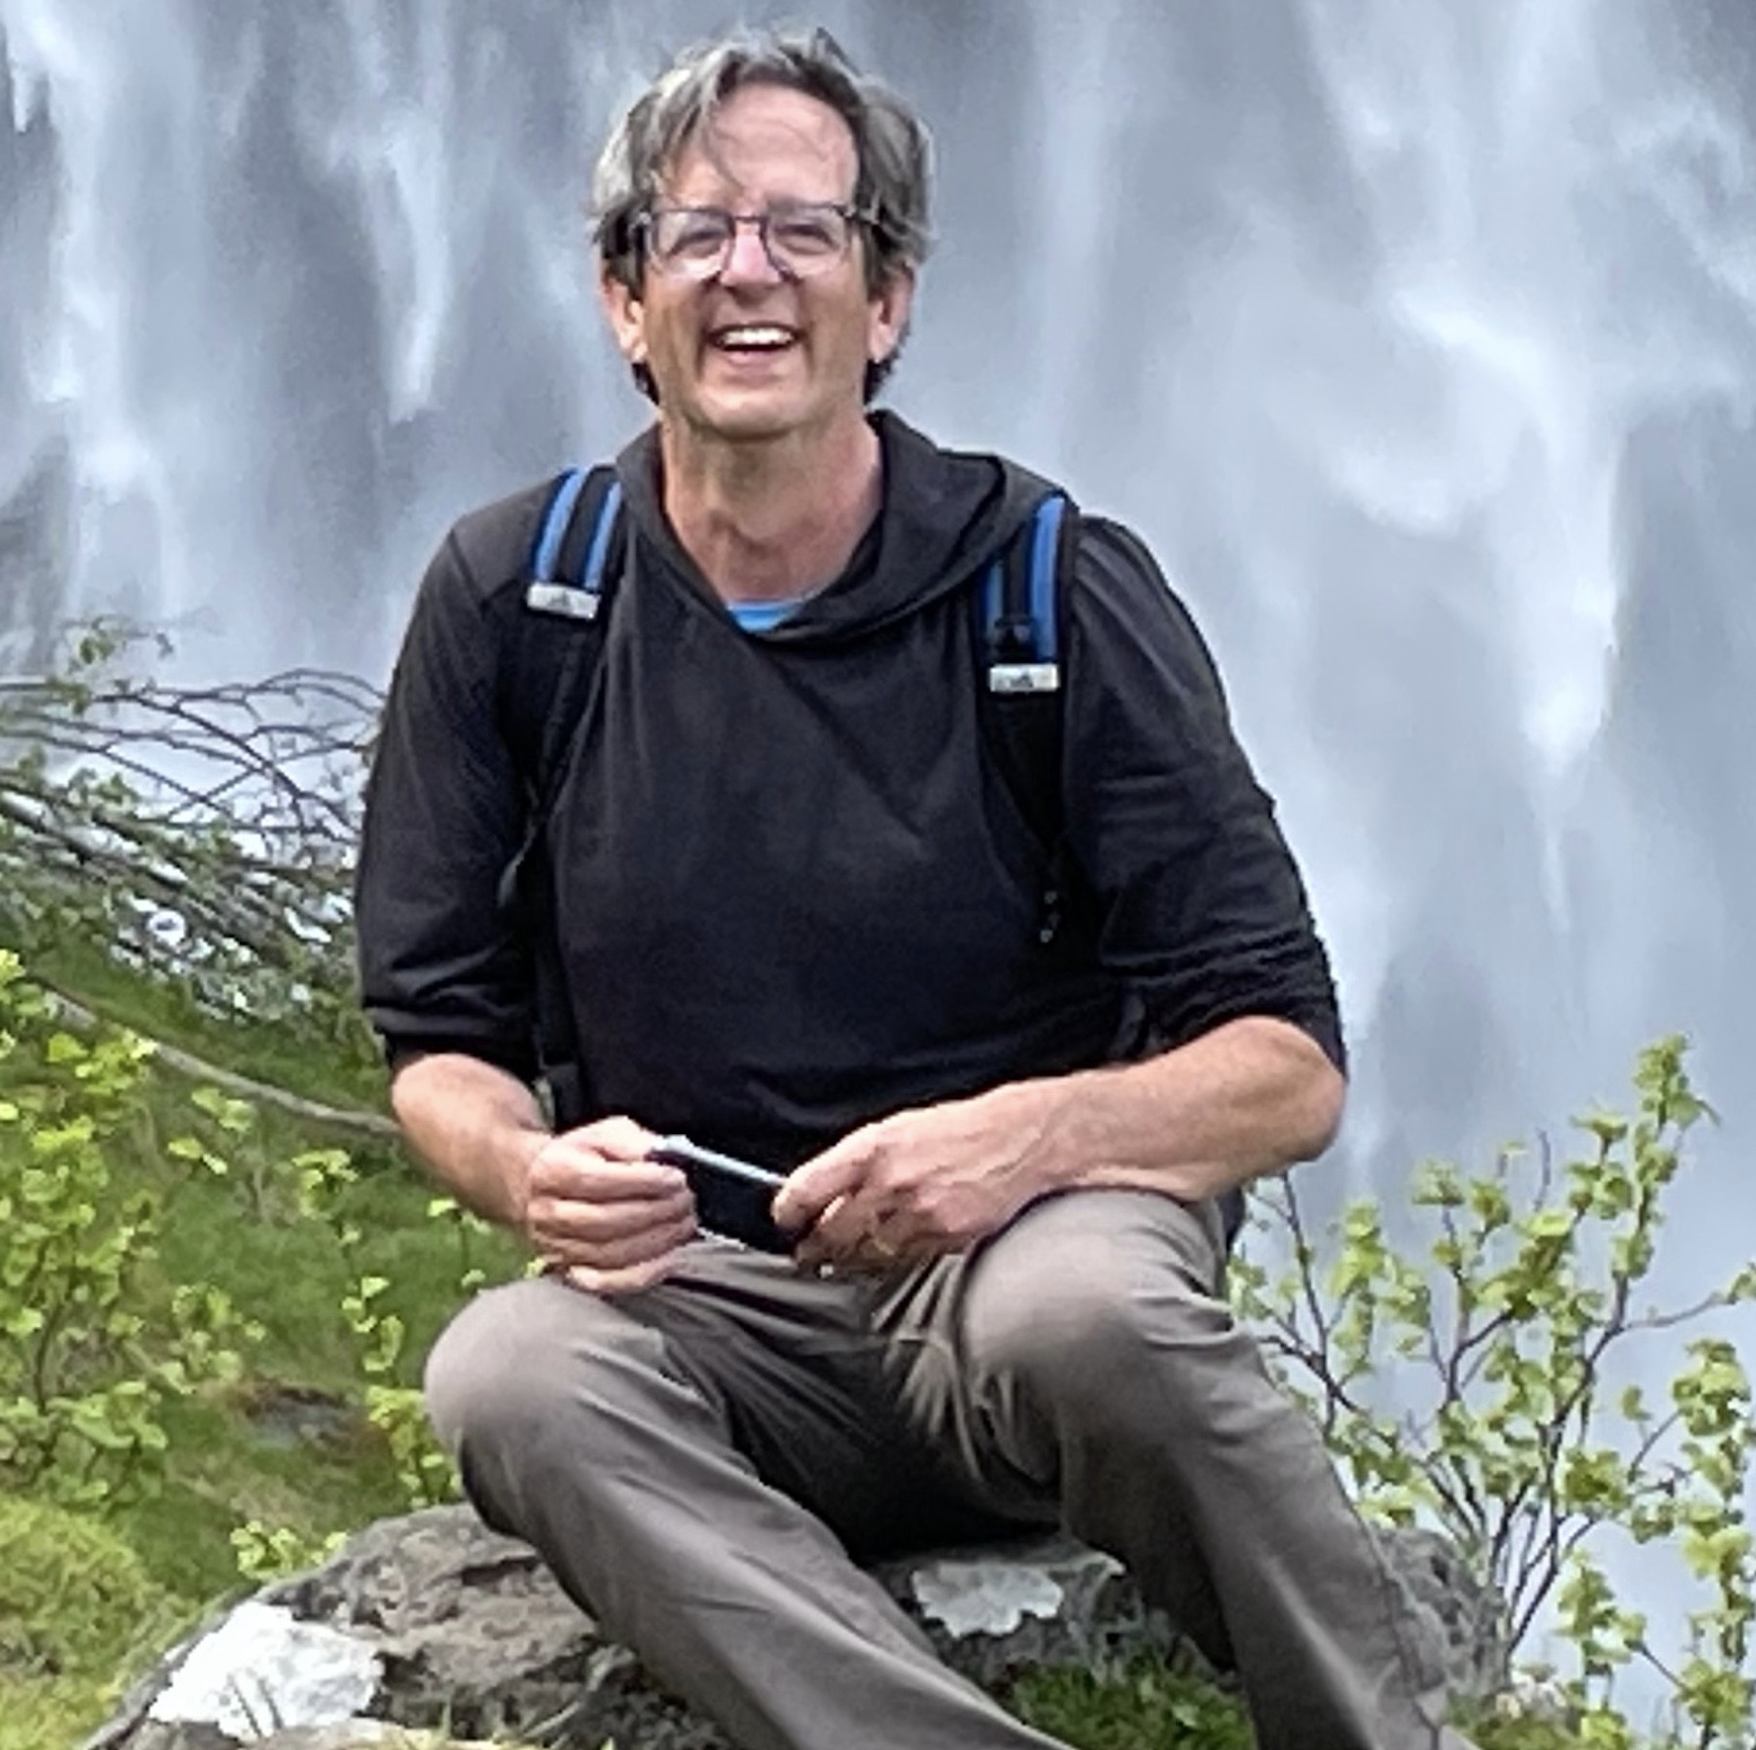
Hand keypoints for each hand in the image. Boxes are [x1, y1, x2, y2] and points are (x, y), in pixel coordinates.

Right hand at [520, 1116, 696, 1294]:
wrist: (541, 1187)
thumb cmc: (583, 1157)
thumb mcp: (605, 1134)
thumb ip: (632, 1142)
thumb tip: (661, 1157)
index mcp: (553, 1171)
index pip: (597, 1180)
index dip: (642, 1181)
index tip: (676, 1178)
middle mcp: (547, 1213)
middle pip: (604, 1220)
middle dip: (655, 1212)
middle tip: (686, 1202)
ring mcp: (555, 1247)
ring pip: (609, 1253)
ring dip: (656, 1241)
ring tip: (684, 1224)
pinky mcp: (568, 1272)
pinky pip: (608, 1283)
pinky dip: (643, 1274)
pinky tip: (669, 1258)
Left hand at [775, 1085, 1062, 1272]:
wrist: (1018, 1139)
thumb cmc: (956, 1130)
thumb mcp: (898, 1129)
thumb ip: (858, 1162)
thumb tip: (820, 1193)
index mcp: (871, 1147)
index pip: (807, 1188)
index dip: (788, 1212)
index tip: (785, 1222)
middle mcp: (890, 1181)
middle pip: (831, 1232)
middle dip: (813, 1249)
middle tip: (806, 1258)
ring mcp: (918, 1212)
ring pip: (864, 1254)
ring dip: (846, 1262)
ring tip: (837, 1265)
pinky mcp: (945, 1236)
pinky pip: (902, 1261)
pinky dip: (887, 1264)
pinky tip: (882, 1261)